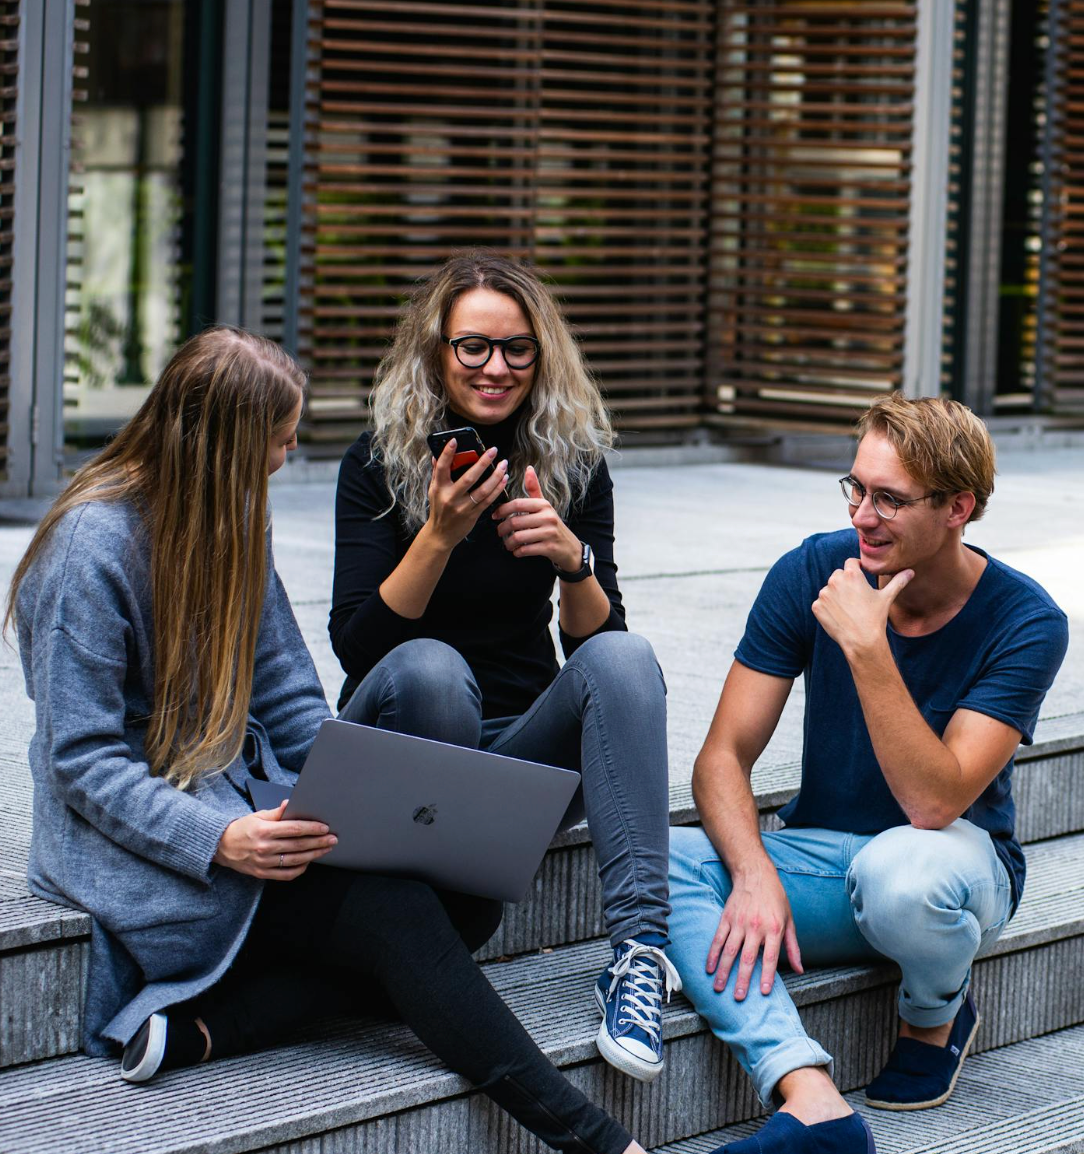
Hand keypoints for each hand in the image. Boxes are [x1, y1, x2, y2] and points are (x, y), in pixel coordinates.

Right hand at [213, 800, 337, 879]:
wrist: (221, 847)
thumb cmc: (242, 828)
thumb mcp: (258, 816)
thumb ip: (277, 812)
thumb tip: (291, 803)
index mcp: (264, 831)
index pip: (294, 829)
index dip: (312, 828)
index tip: (325, 827)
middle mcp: (265, 848)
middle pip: (298, 845)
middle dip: (319, 842)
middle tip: (333, 839)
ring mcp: (264, 863)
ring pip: (296, 860)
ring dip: (314, 855)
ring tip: (326, 849)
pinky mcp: (263, 873)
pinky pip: (286, 874)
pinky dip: (300, 869)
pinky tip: (308, 861)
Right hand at [425, 438, 508, 549]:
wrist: (441, 534)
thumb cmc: (438, 509)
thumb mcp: (433, 491)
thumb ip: (436, 473)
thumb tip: (436, 455)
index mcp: (439, 488)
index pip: (442, 467)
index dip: (447, 453)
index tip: (455, 440)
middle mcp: (450, 497)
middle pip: (469, 478)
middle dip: (483, 463)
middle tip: (493, 450)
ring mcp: (463, 507)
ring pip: (483, 490)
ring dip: (495, 476)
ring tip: (503, 464)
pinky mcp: (473, 515)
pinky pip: (488, 500)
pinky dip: (497, 489)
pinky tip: (503, 479)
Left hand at [492, 466, 581, 569]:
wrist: (570, 547)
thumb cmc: (552, 525)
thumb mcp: (545, 506)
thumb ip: (534, 489)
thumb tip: (528, 468)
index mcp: (544, 505)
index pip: (517, 504)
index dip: (502, 510)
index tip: (495, 516)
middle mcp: (548, 517)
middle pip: (515, 522)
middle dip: (502, 529)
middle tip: (499, 532)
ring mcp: (549, 533)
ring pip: (519, 537)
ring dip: (509, 543)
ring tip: (508, 544)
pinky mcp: (549, 548)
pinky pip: (526, 550)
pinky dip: (518, 552)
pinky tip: (517, 551)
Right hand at [707, 864, 801, 997]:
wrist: (756, 874)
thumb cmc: (776, 898)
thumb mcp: (789, 921)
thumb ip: (793, 947)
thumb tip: (799, 969)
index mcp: (774, 929)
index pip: (770, 957)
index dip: (767, 975)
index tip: (763, 992)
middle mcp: (755, 927)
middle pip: (748, 958)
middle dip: (743, 980)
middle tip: (739, 998)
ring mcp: (739, 922)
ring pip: (729, 951)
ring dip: (724, 971)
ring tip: (719, 988)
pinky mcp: (726, 918)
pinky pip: (718, 939)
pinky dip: (713, 954)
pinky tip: (710, 968)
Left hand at [811, 557, 913, 658]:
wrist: (861, 641)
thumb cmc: (875, 618)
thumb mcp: (887, 597)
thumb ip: (897, 582)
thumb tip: (910, 571)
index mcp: (852, 574)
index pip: (851, 562)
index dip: (857, 568)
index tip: (861, 576)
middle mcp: (835, 581)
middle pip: (839, 575)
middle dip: (846, 583)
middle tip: (856, 598)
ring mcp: (824, 594)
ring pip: (829, 589)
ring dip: (836, 595)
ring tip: (849, 609)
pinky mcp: (816, 606)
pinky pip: (821, 603)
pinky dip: (827, 608)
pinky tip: (839, 616)